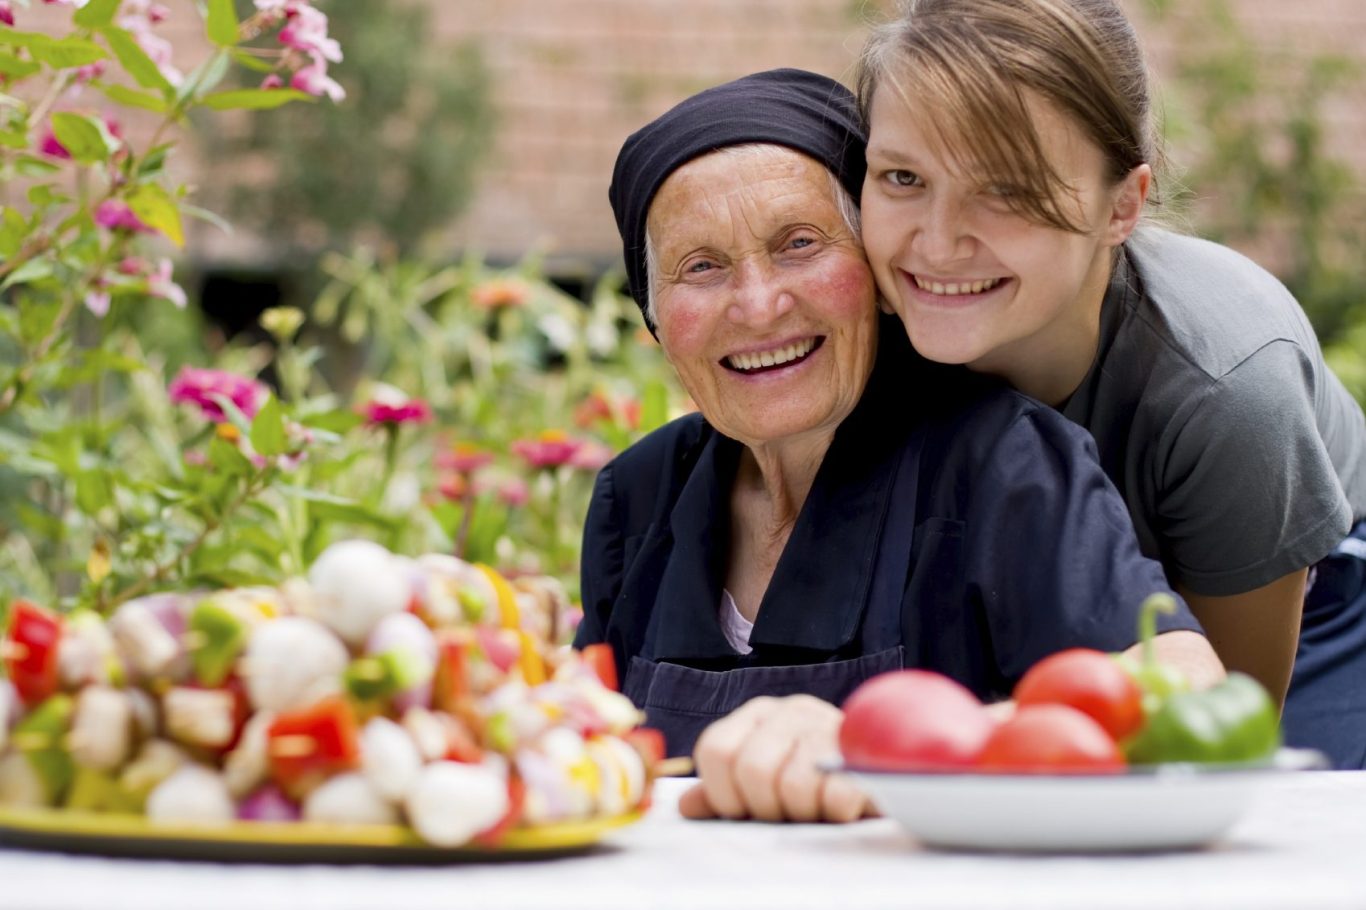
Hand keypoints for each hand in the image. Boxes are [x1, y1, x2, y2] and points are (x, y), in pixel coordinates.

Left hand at [676, 694, 873, 822]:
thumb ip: (724, 792)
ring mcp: (828, 724)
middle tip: (786, 812)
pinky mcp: (864, 752)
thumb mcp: (763, 783)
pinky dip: (837, 813)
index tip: (744, 810)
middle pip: (752, 769)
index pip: (716, 749)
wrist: (880, 771)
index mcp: (756, 714)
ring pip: (793, 785)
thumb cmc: (812, 782)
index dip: (724, 793)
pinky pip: (836, 796)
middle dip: (767, 807)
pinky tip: (842, 805)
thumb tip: (687, 806)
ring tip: (815, 807)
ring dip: (804, 812)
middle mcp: (790, 710)